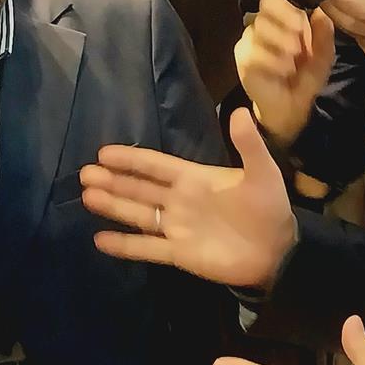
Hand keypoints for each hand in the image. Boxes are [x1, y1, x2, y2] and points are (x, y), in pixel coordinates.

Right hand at [80, 108, 295, 288]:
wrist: (278, 251)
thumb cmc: (269, 208)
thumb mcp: (262, 172)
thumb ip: (248, 145)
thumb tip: (239, 111)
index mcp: (194, 179)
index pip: (155, 166)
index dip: (131, 159)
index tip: (104, 153)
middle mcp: (179, 201)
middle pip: (139, 189)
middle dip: (113, 181)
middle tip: (85, 174)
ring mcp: (176, 228)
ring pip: (138, 214)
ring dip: (113, 206)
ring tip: (88, 197)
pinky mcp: (179, 253)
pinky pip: (146, 248)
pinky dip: (124, 245)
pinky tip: (100, 239)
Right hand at [235, 0, 336, 144]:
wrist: (291, 106)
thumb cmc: (306, 76)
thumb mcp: (323, 54)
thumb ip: (323, 32)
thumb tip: (320, 10)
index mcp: (284, 19)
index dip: (290, 3)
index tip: (304, 19)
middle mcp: (264, 23)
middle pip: (267, 4)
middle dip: (287, 21)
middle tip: (300, 42)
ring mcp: (250, 39)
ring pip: (260, 26)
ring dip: (281, 43)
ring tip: (294, 61)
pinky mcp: (242, 57)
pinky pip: (253, 51)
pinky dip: (272, 61)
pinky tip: (283, 71)